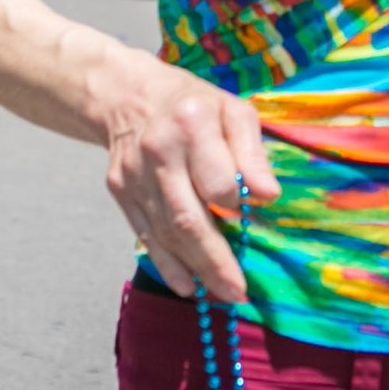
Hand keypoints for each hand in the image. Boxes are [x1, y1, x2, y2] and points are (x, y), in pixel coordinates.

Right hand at [96, 50, 279, 302]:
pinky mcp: (121, 192)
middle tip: (239, 292)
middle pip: (187, 217)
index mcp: (192, 125)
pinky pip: (145, 235)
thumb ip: (252, 153)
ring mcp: (134, 176)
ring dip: (195, 269)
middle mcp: (158, 153)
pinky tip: (187, 287)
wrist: (128, 95)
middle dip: (215, 261)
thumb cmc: (194, 105)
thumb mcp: (232, 111)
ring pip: (165, 233)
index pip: (218, 182)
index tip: (252, 217)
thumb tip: (267, 196)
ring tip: (222, 294)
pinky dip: (166, 265)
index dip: (237, 206)